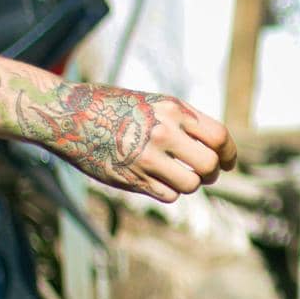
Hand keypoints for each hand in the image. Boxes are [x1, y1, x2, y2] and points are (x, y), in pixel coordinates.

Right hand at [33, 83, 237, 202]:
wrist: (69, 114)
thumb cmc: (117, 107)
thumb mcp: (157, 103)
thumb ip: (186, 122)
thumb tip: (218, 147)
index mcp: (173, 110)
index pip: (220, 137)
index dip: (230, 153)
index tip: (229, 162)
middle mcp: (163, 133)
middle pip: (209, 165)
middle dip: (213, 172)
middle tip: (208, 173)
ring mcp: (146, 158)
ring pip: (191, 185)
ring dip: (191, 184)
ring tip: (181, 176)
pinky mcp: (131, 178)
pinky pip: (168, 195)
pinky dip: (170, 191)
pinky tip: (159, 181)